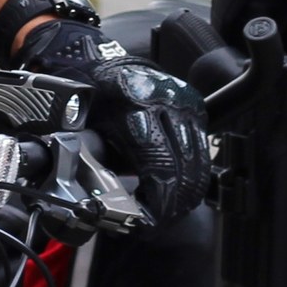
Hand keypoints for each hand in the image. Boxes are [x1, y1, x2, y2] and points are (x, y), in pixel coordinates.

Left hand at [14, 20, 210, 226]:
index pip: (159, 166)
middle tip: (156, 224)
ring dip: (185, 195)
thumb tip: (106, 206)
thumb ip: (97, 164)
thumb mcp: (85, 129)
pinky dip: (193, 176)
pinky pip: (202, 150)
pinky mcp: (196, 105)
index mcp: (133, 104)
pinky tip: (179, 192)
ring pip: (198, 163)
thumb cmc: (89, 99)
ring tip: (166, 213)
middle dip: (172, 205)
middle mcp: (166, 100)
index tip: (146, 223)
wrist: (102, 63)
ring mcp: (185, 100)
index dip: (157, 203)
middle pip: (183, 168)